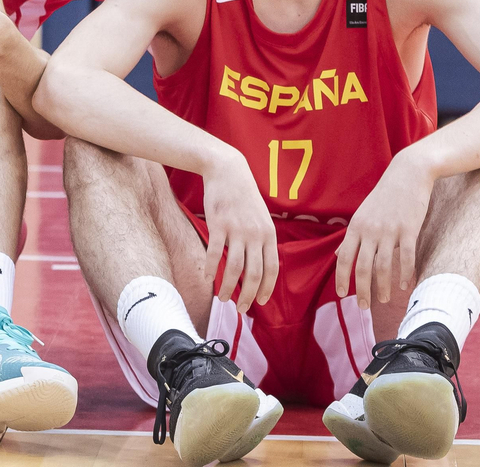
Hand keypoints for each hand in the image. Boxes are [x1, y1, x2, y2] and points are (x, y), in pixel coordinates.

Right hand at [201, 147, 279, 311]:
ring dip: (228, 287)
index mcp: (269, 234)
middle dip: (247, 296)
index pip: (271, 269)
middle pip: (253, 274)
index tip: (259, 302)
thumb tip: (261, 266)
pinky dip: (210, 268)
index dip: (266, 289)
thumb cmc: (244, 196)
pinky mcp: (218, 224)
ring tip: (223, 298)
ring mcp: (236, 230)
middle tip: (241, 309)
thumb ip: (262, 240)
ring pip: (234, 268)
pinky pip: (214, 253)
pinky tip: (208, 278)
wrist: (228, 171)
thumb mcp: (262, 217)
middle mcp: (255, 234)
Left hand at [335, 149, 434, 309]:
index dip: (341, 278)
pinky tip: (405, 286)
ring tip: (383, 300)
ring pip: (384, 267)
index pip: (344, 257)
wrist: (407, 174)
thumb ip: (352, 237)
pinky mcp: (409, 229)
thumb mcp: (362, 214)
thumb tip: (337, 256)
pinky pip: (406, 258)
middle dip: (362, 290)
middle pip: (363, 267)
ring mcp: (389, 230)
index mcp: (356, 226)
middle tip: (364, 307)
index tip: (341, 295)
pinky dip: (405, 274)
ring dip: (382, 287)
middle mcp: (370, 230)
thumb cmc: (384, 197)